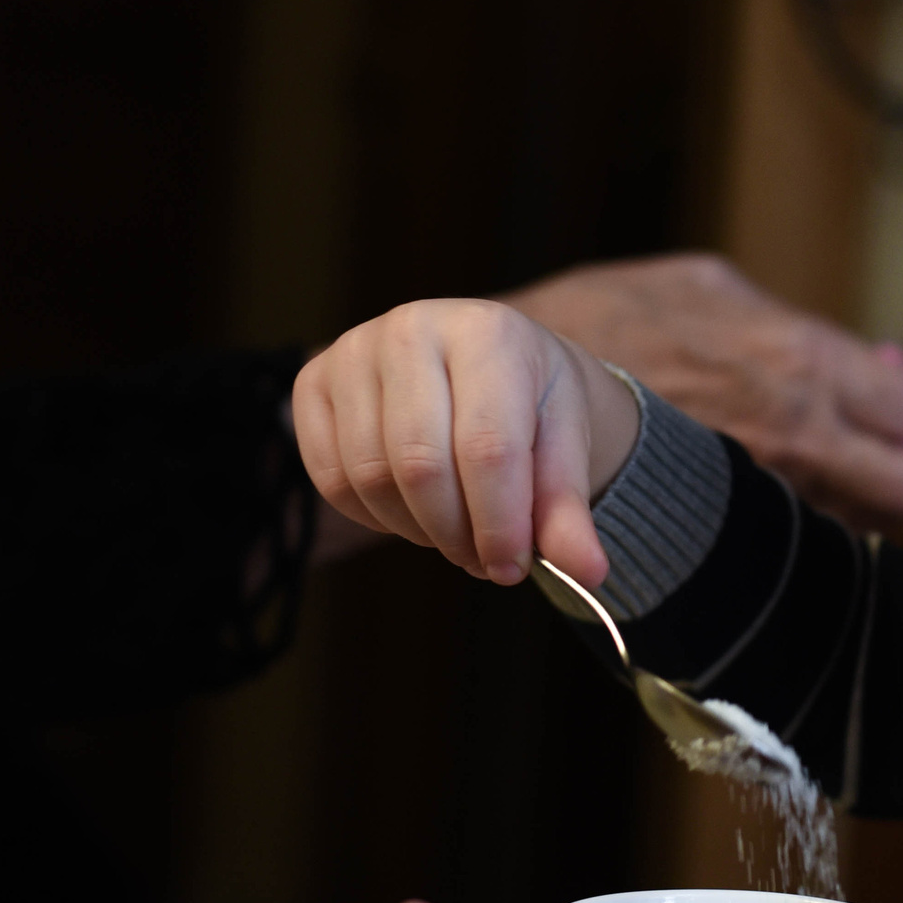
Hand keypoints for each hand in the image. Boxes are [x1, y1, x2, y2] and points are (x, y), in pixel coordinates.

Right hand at [291, 301, 640, 588]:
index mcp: (487, 333)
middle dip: (457, 533)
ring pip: (370, 477)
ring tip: (456, 532)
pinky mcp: (313, 380)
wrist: (493, 364)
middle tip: (485, 560)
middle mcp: (412, 328)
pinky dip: (374, 516)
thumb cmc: (532, 404)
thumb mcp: (566, 449)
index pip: (487, 448)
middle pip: (422, 467)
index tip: (512, 569)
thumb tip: (589, 574)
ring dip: (417, 530)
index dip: (499, 524)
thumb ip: (569, 512)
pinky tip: (412, 512)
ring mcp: (353, 350)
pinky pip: (331, 478)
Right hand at [503, 253, 902, 527]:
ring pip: (859, 517)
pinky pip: (801, 536)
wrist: (493, 385)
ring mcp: (761, 488)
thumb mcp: (704, 290)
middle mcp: (792, 434)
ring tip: (873, 474)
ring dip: (877, 501)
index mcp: (796, 363)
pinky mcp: (725, 527)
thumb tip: (883, 365)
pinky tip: (804, 498)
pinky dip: (820, 519)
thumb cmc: (600, 324)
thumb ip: (795, 327)